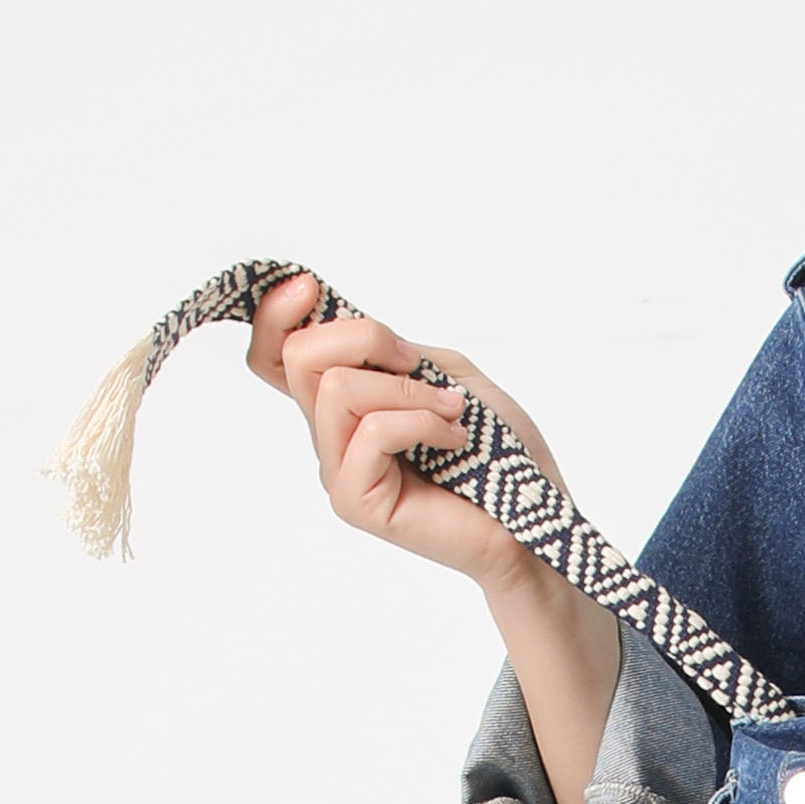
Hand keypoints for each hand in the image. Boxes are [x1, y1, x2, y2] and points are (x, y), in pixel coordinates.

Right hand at [245, 275, 563, 589]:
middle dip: (366, 338)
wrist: (531, 516)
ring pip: (336, 389)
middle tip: (417, 364)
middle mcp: (331, 436)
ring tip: (451, 413)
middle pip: (300, 356)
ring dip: (406, 389)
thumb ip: (391, 349)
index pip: (274, 355)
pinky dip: (422, 422)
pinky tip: (455, 440)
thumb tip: (344, 326)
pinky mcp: (356, 502)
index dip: (274, 313)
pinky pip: (372, 431)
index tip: (308, 287)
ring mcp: (339, 471)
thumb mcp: (444, 372)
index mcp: (344, 403)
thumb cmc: (498, 449)